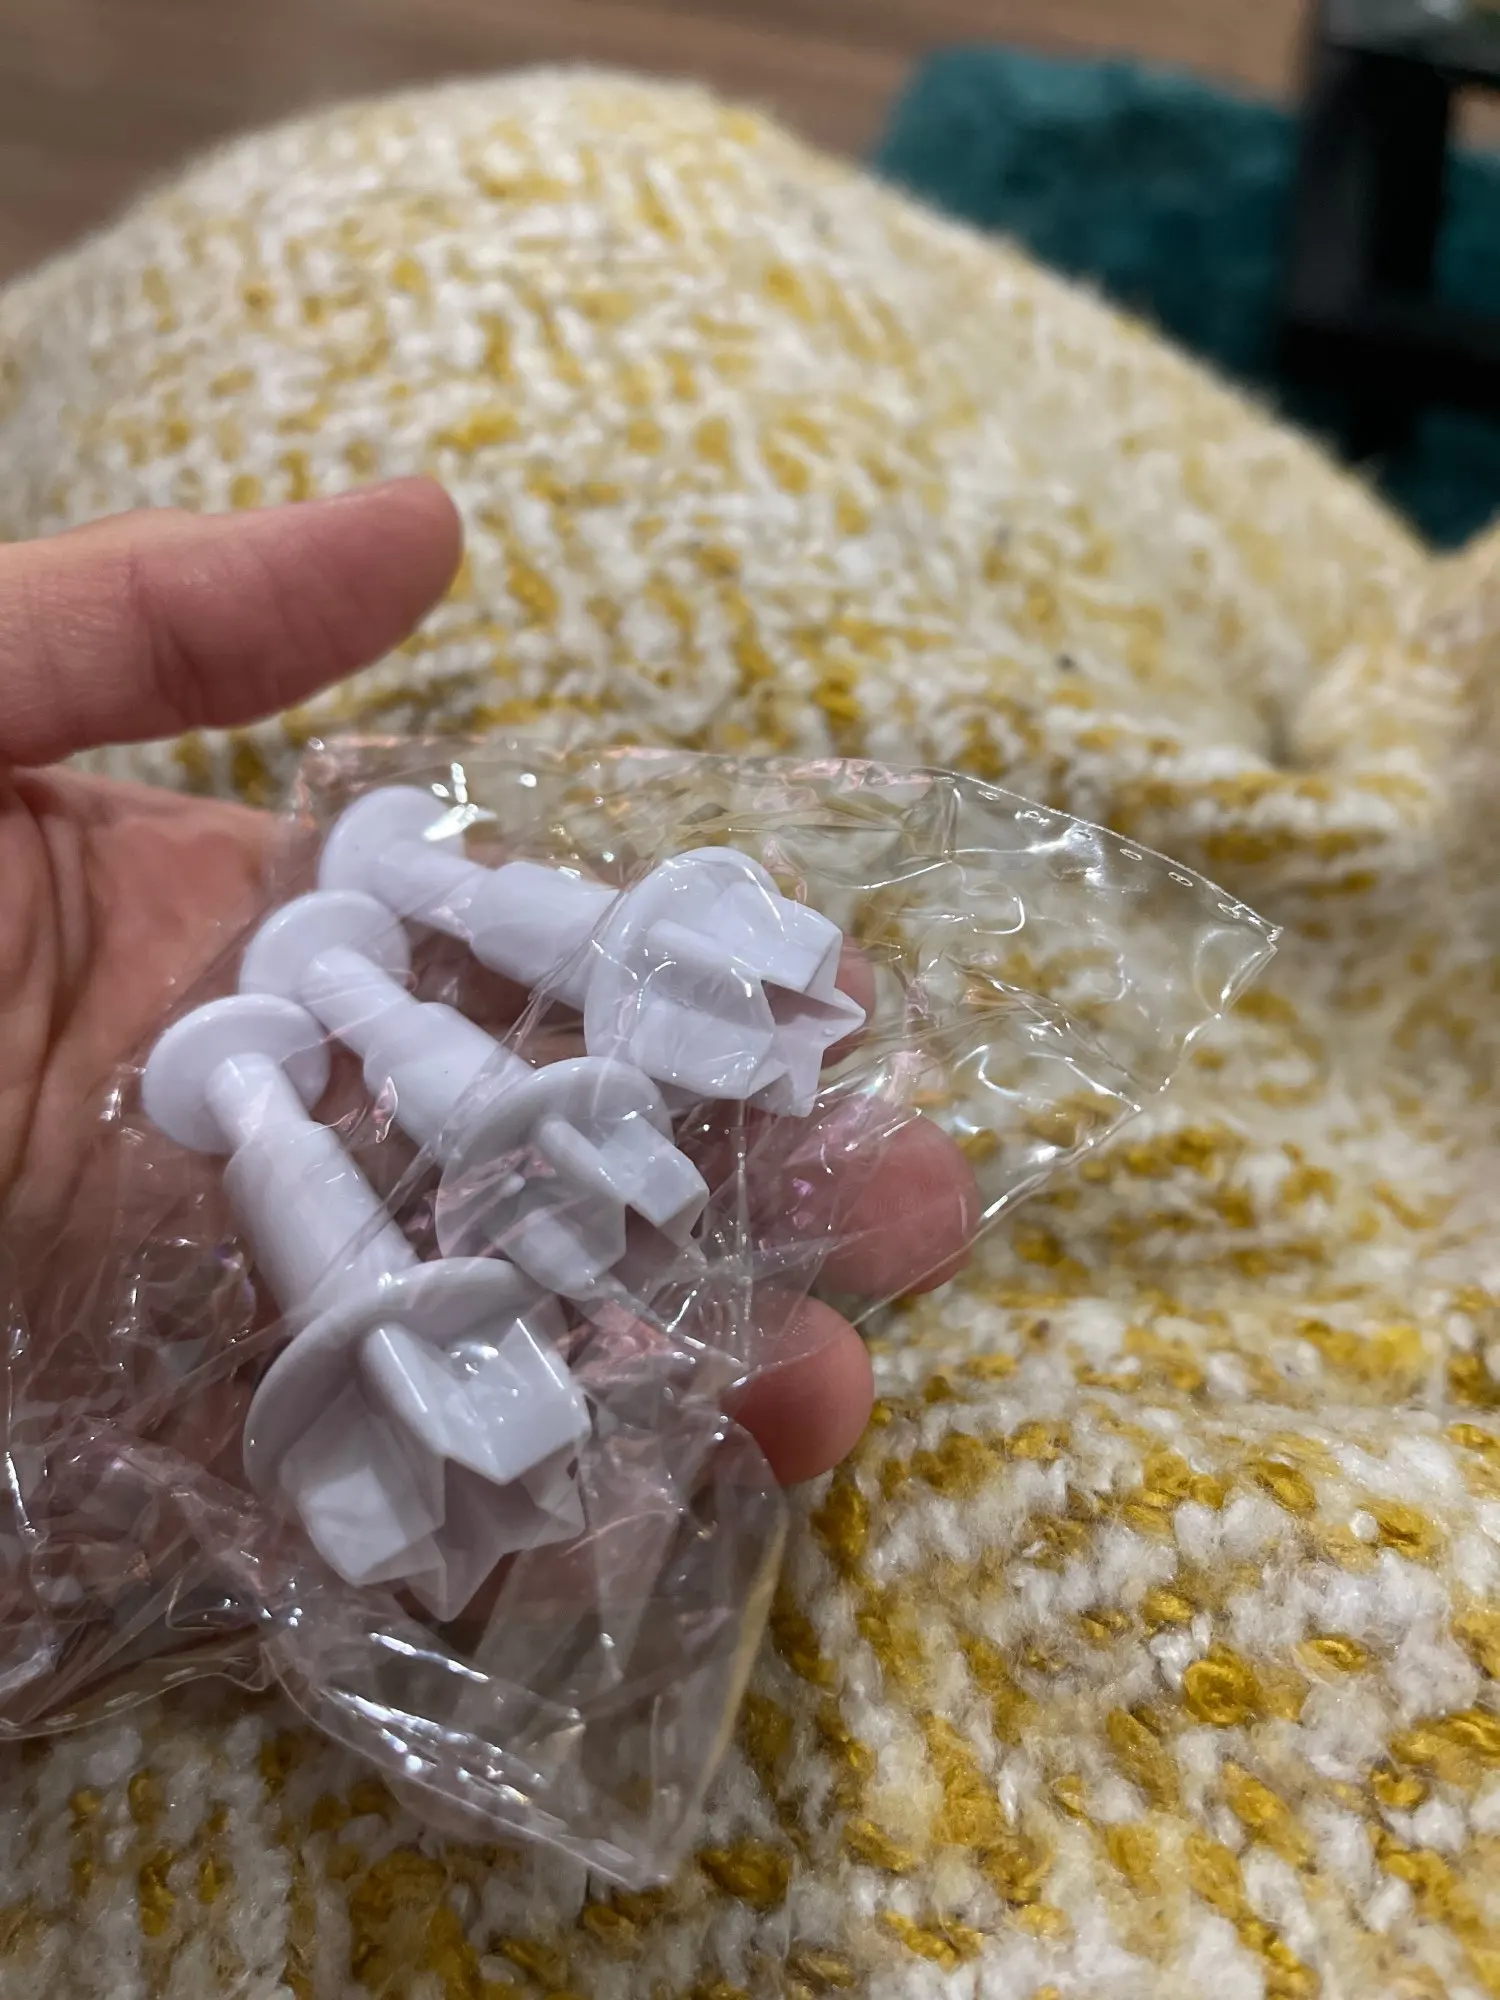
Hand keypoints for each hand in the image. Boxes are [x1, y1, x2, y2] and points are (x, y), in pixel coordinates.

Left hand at [0, 480, 975, 1486]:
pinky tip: (618, 1524)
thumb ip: (174, 619)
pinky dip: (465, 1507)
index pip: (504, 947)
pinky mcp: (125, 1420)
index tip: (833, 1008)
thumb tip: (437, 522)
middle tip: (912, 1219)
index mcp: (233, 910)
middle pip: (532, 1155)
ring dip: (644, 1365)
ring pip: (465, 1324)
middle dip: (726, 1189)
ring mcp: (201, 1273)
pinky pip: (323, 1471)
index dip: (677, 980)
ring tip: (818, 1402)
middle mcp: (255, 1100)